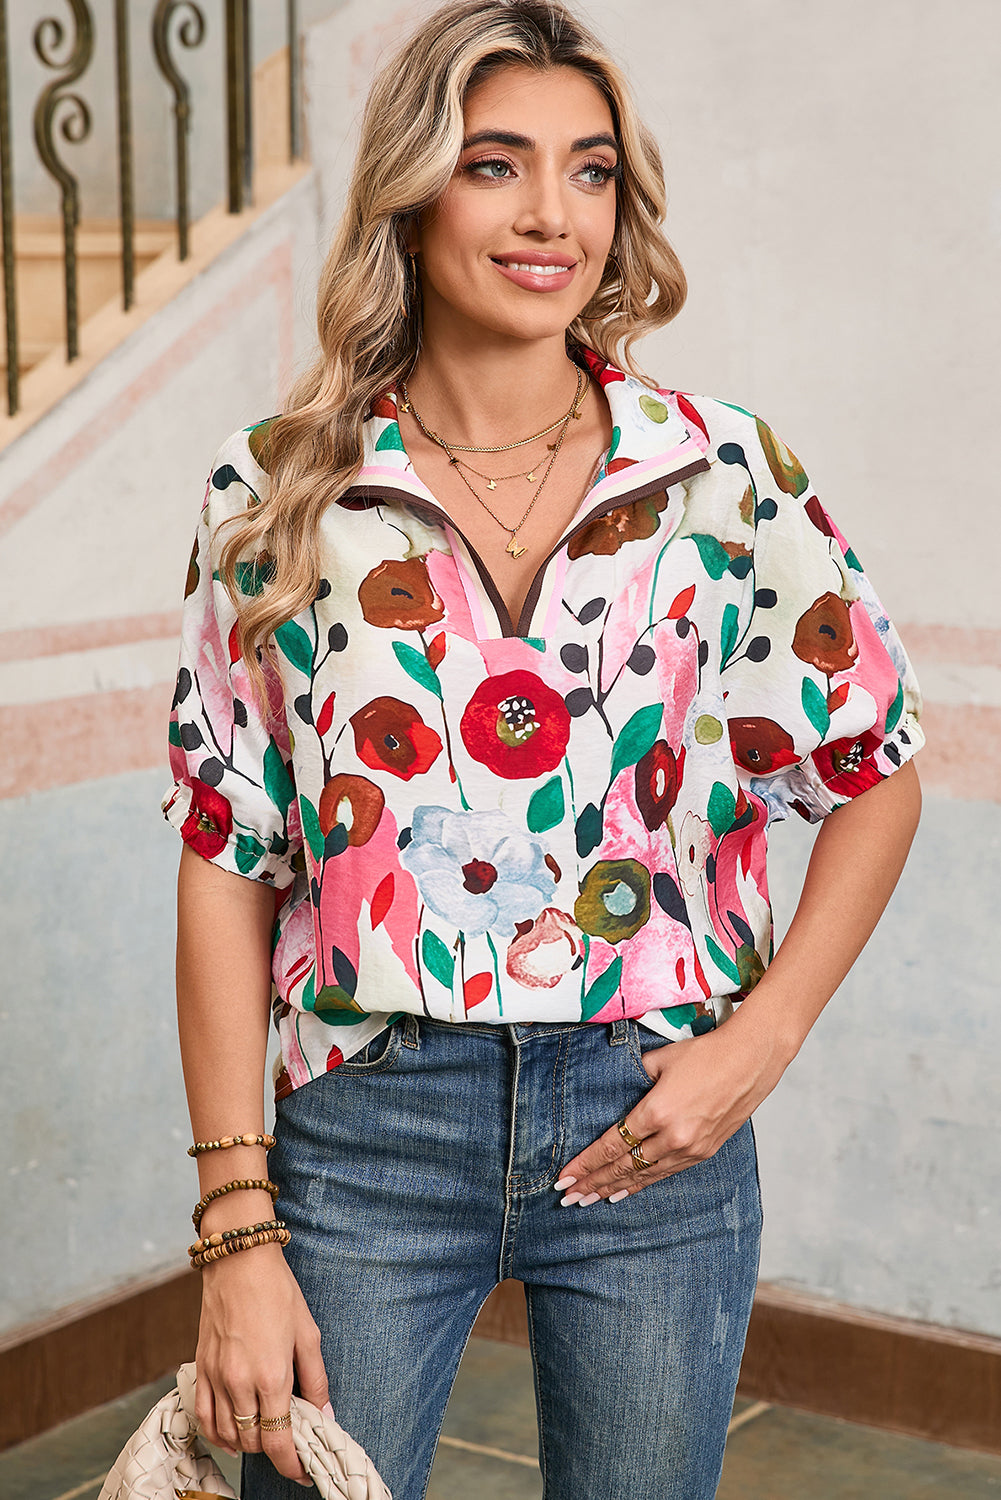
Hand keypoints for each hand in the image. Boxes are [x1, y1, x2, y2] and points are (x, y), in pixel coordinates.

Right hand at [193, 1244, 328, 1486]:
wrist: (239, 1261)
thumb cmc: (277, 1292)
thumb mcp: (308, 1333)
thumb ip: (316, 1379)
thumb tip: (325, 1414)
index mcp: (272, 1376)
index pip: (277, 1441)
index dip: (291, 1465)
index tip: (302, 1472)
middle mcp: (240, 1383)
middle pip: (253, 1441)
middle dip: (272, 1450)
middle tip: (289, 1442)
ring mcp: (216, 1377)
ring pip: (227, 1435)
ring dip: (247, 1443)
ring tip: (264, 1434)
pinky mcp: (201, 1368)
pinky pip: (203, 1417)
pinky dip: (217, 1433)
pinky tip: (231, 1434)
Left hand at [555, 1010, 789, 1203]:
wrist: (751, 1060)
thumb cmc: (705, 1053)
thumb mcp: (660, 1059)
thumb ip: (633, 1077)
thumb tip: (613, 1088)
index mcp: (657, 1111)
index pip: (611, 1145)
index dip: (585, 1163)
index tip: (564, 1177)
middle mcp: (673, 1136)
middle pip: (624, 1166)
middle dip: (593, 1182)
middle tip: (568, 1197)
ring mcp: (691, 1147)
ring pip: (644, 1176)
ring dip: (614, 1188)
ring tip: (590, 1199)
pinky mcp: (705, 1151)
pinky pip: (666, 1173)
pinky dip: (642, 1184)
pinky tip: (624, 1192)